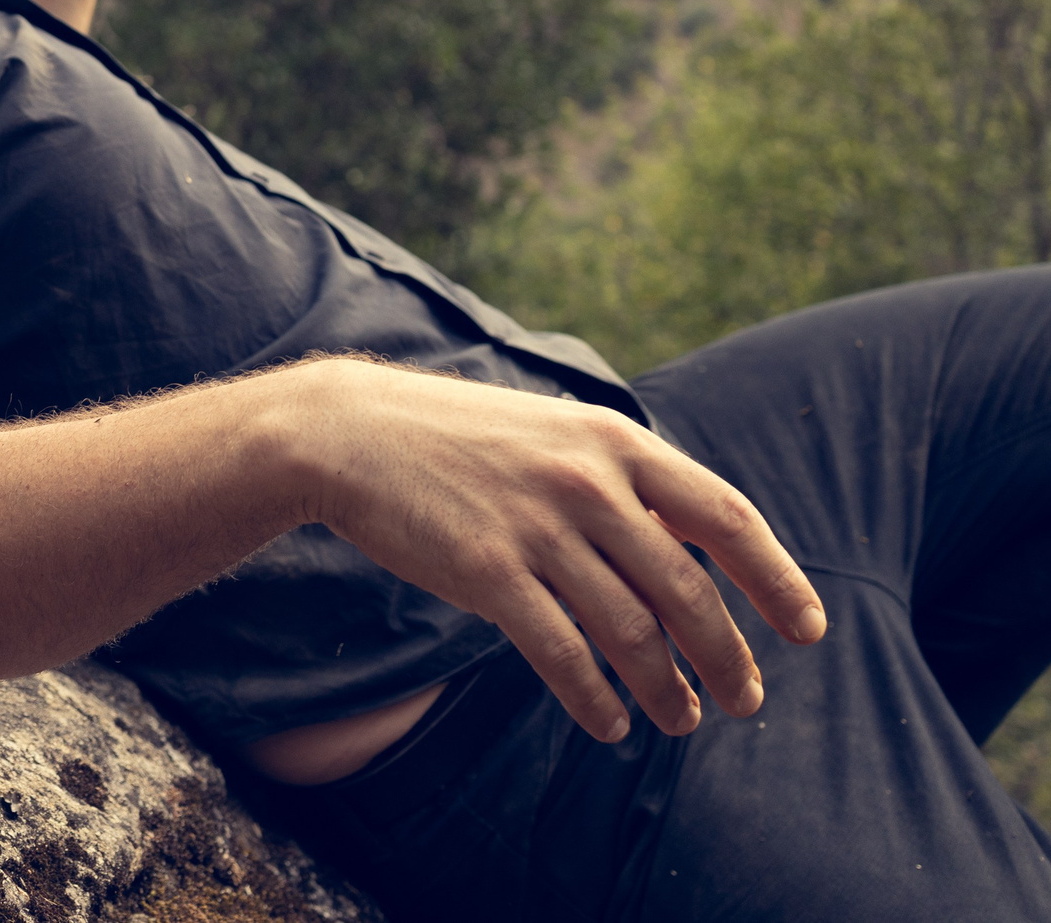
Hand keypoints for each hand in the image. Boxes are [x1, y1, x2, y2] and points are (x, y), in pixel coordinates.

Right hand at [295, 361, 826, 741]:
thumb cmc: (458, 438)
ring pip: (631, 633)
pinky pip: (561, 654)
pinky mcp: (487, 571)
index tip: (807, 631)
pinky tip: (610, 724)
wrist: (351, 434)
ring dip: (666, 690)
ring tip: (681, 720)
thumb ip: (623, 478)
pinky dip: (595, 700)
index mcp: (614, 443)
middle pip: (689, 591)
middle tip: (746, 700)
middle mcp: (586, 484)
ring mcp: (536, 529)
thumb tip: (699, 540)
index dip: (776, 580)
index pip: (726, 518)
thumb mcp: (554, 433)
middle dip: (729, 658)